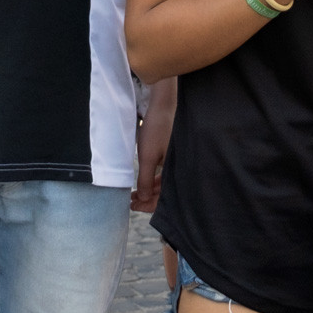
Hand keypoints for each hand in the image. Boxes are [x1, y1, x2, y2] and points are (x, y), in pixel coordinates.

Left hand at [131, 81, 174, 212]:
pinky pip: (165, 174)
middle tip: (131, 201)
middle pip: (165, 193)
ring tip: (134, 192)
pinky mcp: (175, 156)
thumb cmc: (157, 130)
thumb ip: (145, 180)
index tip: (133, 206)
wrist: (164, 106)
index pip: (164, 198)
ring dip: (150, 190)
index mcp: (177, 172)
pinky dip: (154, 179)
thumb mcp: (147, 157)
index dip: (148, 205)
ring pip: (165, 184)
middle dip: (148, 199)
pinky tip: (144, 179)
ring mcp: (178, 163)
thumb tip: (144, 199)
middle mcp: (180, 169)